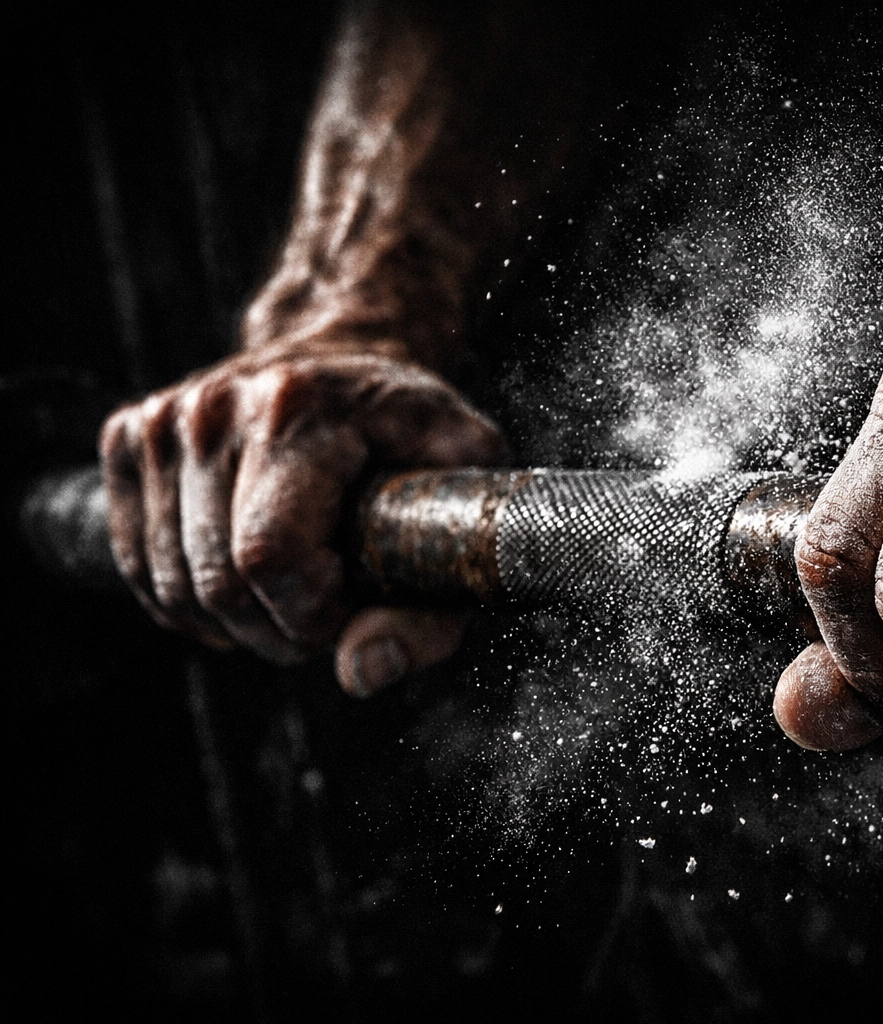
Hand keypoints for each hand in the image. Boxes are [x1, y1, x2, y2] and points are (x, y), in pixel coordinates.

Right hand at [99, 338, 506, 695]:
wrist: (352, 351)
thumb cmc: (414, 428)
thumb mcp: (463, 494)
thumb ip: (432, 600)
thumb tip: (362, 671)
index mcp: (300, 410)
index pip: (269, 556)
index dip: (310, 615)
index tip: (351, 608)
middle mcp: (217, 408)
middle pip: (218, 582)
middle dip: (278, 631)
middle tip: (329, 614)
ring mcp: (164, 420)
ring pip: (173, 586)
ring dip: (236, 624)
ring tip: (294, 596)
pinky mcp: (129, 437)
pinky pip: (139, 567)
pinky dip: (189, 603)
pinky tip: (245, 585)